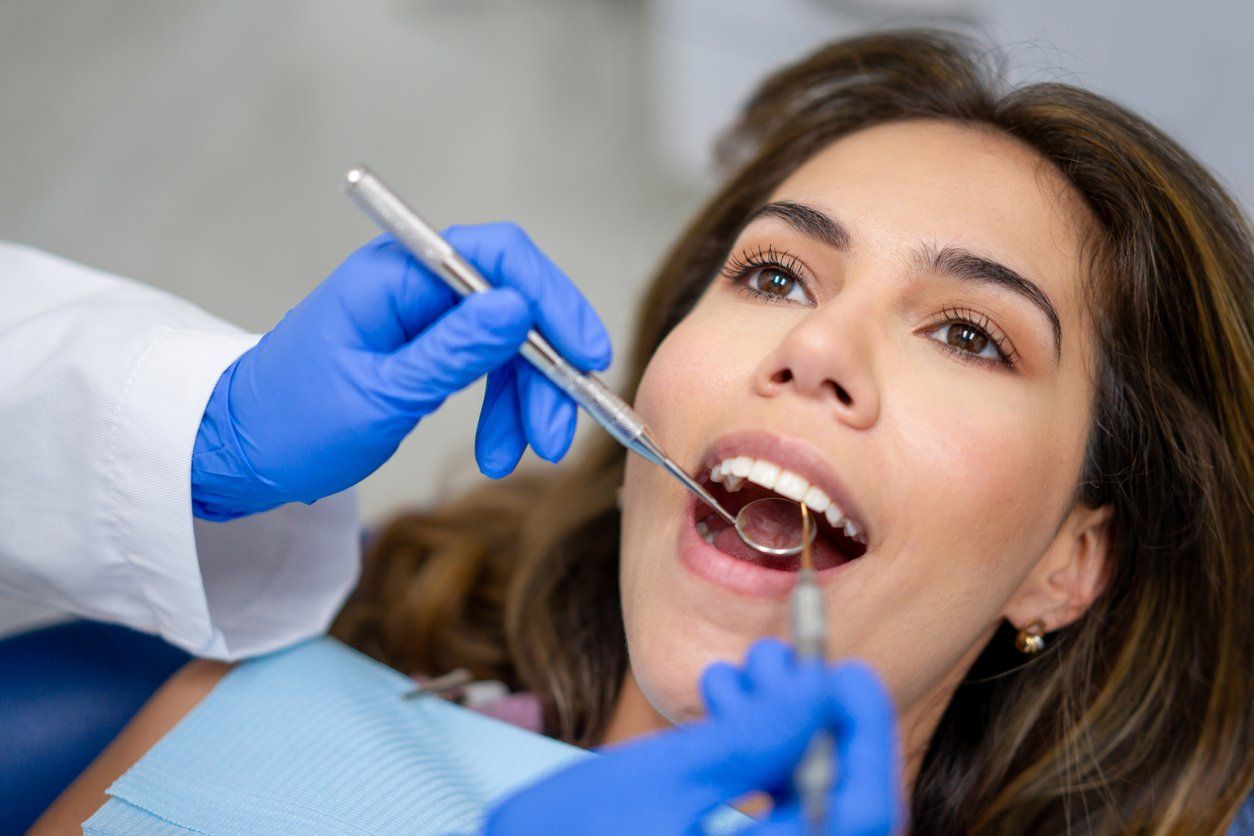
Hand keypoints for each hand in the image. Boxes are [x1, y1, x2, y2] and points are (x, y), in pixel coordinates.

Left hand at [191, 224, 610, 520]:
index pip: (499, 257)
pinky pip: (489, 367)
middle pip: (515, 304)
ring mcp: (425, 316)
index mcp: (395, 274)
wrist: (241, 452)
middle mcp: (416, 284)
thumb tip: (518, 307)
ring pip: (509, 342)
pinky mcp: (429, 348)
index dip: (552, 300)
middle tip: (555, 434)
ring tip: (519, 457)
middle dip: (545, 370)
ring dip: (528, 399)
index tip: (586, 355)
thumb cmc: (291, 421)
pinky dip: (504, 408)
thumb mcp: (379, 395)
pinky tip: (500, 450)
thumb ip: (452, 351)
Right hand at [485, 639, 900, 834]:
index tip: (846, 667)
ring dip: (775, 730)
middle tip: (773, 657)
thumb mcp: (663, 777)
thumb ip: (756, 734)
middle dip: (809, 718)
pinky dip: (750, 759)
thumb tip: (831, 686)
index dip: (867, 731)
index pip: (866, 809)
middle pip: (838, 803)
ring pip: (801, 803)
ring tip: (730, 674)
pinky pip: (767, 814)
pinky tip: (714, 707)